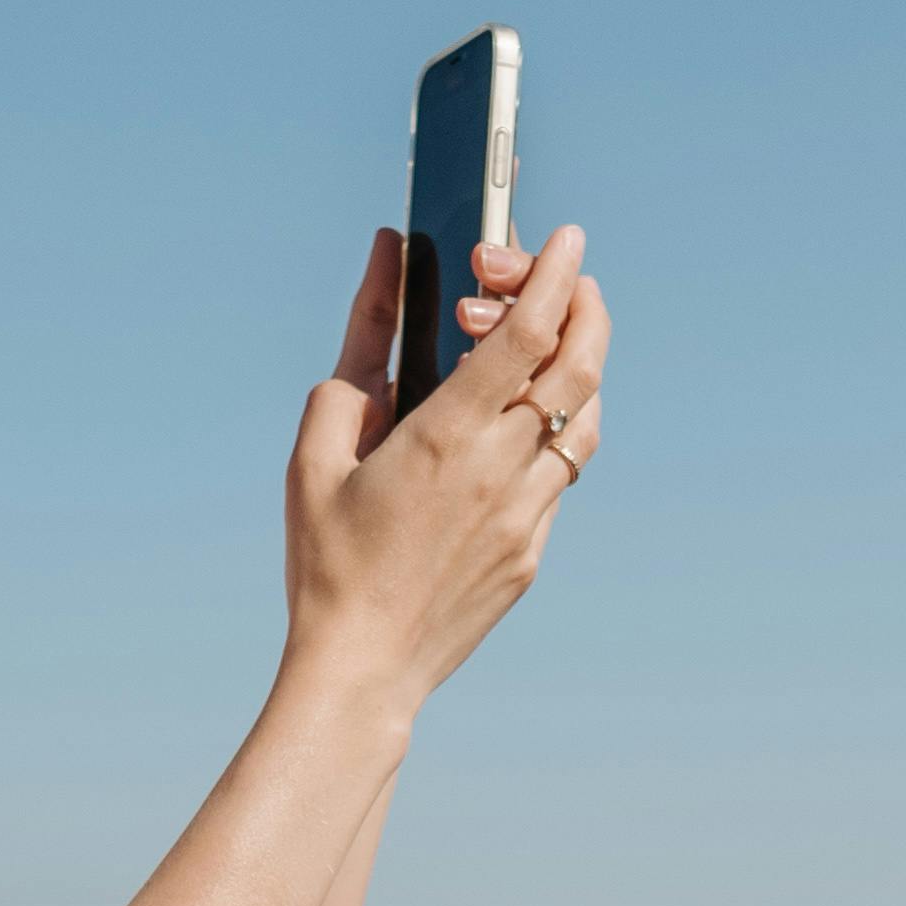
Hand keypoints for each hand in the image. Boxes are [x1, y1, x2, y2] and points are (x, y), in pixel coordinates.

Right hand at [281, 223, 607, 722]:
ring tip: (548, 343)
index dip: (553, 274)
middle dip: (585, 306)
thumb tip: (386, 258)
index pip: (529, 335)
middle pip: (581, 368)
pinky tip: (524, 420)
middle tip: (568, 277)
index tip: (564, 236)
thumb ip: (361, 342)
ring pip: (586, 421)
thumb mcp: (319, 446)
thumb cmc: (326, 558)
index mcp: (446, 438)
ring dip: (579, 369)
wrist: (363, 669)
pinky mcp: (533, 551)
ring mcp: (526, 515)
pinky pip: (565, 473)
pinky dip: (560, 429)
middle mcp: (501, 472)